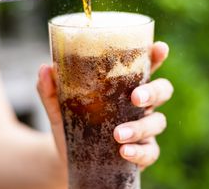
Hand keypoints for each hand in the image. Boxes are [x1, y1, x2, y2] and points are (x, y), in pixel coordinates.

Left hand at [37, 42, 172, 169]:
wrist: (65, 159)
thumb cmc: (70, 124)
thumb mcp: (58, 107)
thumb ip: (52, 89)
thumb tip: (46, 68)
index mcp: (124, 87)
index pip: (146, 67)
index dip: (156, 56)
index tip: (160, 47)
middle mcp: (139, 105)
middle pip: (162, 90)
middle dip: (154, 91)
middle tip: (135, 97)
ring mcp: (143, 128)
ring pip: (158, 121)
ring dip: (141, 127)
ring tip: (117, 134)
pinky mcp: (141, 152)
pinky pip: (151, 151)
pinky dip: (140, 152)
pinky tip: (124, 152)